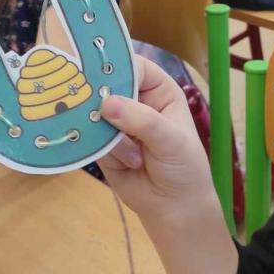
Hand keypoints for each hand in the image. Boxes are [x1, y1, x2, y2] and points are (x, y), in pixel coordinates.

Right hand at [98, 55, 217, 224]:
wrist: (174, 206)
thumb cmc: (184, 166)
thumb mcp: (171, 139)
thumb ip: (141, 120)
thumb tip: (107, 104)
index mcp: (159, 90)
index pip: (135, 67)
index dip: (117, 67)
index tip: (100, 75)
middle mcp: (135, 102)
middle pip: (107, 87)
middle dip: (101, 98)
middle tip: (101, 112)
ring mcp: (116, 123)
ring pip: (95, 114)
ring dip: (108, 133)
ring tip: (135, 156)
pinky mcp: (102, 145)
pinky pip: (90, 138)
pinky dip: (101, 149)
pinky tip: (124, 163)